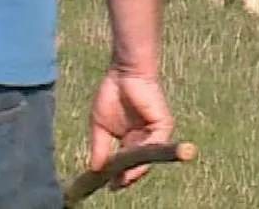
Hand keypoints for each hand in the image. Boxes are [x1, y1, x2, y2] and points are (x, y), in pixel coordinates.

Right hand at [87, 66, 173, 189]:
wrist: (124, 73)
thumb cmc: (113, 94)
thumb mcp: (99, 126)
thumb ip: (99, 148)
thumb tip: (95, 170)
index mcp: (131, 141)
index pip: (127, 164)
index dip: (118, 176)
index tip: (108, 185)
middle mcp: (144, 139)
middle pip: (138, 165)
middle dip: (127, 176)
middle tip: (116, 185)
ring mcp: (155, 133)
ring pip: (147, 158)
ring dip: (135, 169)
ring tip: (123, 178)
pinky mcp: (163, 125)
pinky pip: (156, 145)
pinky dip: (144, 154)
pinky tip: (133, 162)